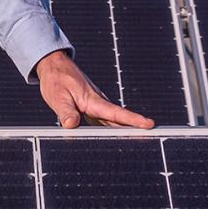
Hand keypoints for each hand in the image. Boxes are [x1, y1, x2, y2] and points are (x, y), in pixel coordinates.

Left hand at [34, 49, 154, 128]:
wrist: (53, 65)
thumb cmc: (56, 79)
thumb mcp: (57, 96)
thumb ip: (65, 111)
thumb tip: (72, 125)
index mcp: (92, 100)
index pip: (116, 112)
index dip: (132, 119)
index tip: (149, 124)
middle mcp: (98, 103)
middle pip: (120, 119)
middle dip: (136, 128)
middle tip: (154, 137)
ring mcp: (96, 106)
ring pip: (113, 121)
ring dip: (125, 131)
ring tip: (141, 143)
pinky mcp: (91, 109)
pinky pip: (104, 121)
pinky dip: (112, 130)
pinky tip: (115, 140)